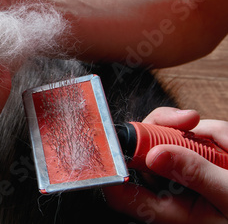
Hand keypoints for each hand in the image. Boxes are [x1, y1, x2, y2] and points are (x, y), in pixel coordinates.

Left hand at [104, 107, 227, 223]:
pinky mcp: (198, 156)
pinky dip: (218, 134)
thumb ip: (196, 174)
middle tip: (191, 122)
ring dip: (204, 133)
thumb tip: (156, 154)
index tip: (122, 138)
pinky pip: (198, 132)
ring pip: (171, 134)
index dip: (114, 164)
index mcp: (169, 210)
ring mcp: (183, 170)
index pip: (121, 191)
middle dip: (166, 130)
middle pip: (142, 149)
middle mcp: (169, 189)